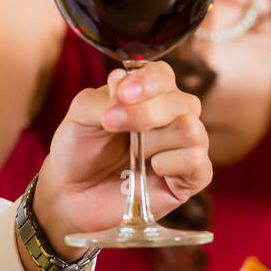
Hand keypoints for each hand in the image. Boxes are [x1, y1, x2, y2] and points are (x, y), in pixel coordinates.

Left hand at [32, 62, 210, 259]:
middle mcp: (173, 116)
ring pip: (191, 130)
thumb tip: (123, 81)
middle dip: (146, 113)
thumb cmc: (80, 149)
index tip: (122, 94)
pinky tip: (152, 168)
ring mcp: (184, 147)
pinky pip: (198, 162)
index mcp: (149, 94)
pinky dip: (173, 163)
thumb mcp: (80, 115)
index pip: (163, 76)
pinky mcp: (190, 179)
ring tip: (132, 155)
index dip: (147, 81)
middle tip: (111, 125)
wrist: (72, 193)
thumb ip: (103, 98)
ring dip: (154, 142)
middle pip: (183, 103)